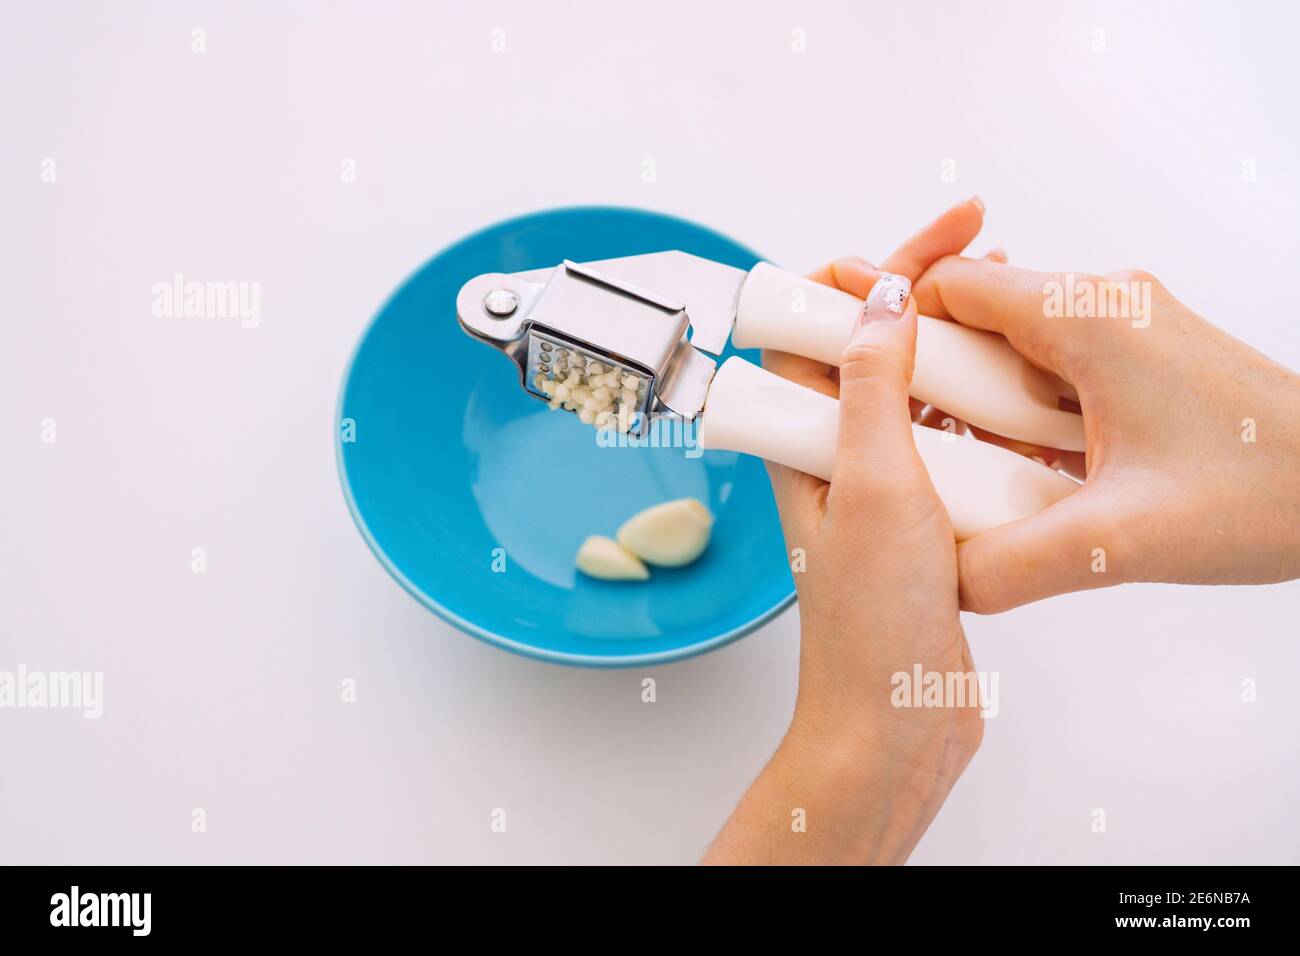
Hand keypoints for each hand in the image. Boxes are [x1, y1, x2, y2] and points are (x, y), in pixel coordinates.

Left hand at [703, 201, 991, 864]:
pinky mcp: (920, 523)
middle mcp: (833, 457)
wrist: (894, 725)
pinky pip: (947, 447)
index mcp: (802, 439)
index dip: (868, 269)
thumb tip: (881, 295)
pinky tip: (1018, 401)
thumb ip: (874, 388)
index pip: (819, 325)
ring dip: (953, 346)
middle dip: (920, 291)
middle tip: (981, 245)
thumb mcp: (874, 486)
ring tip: (1010, 306)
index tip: (928, 238)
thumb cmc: (868, 625)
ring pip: (913, 394)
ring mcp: (878, 488)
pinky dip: (978, 414)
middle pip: (868, 347)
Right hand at [914, 257, 1299, 612]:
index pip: (948, 287)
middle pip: (976, 316)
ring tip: (967, 463)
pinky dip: (1025, 412)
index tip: (851, 370)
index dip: (889, 326)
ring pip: (1015, 346)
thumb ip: (1012, 566)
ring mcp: (1128, 330)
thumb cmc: (1273, 488)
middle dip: (931, 375)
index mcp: (1086, 318)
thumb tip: (945, 582)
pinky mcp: (1144, 361)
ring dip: (981, 400)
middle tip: (903, 434)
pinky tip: (1026, 468)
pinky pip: (1055, 371)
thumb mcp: (1122, 542)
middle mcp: (1104, 305)